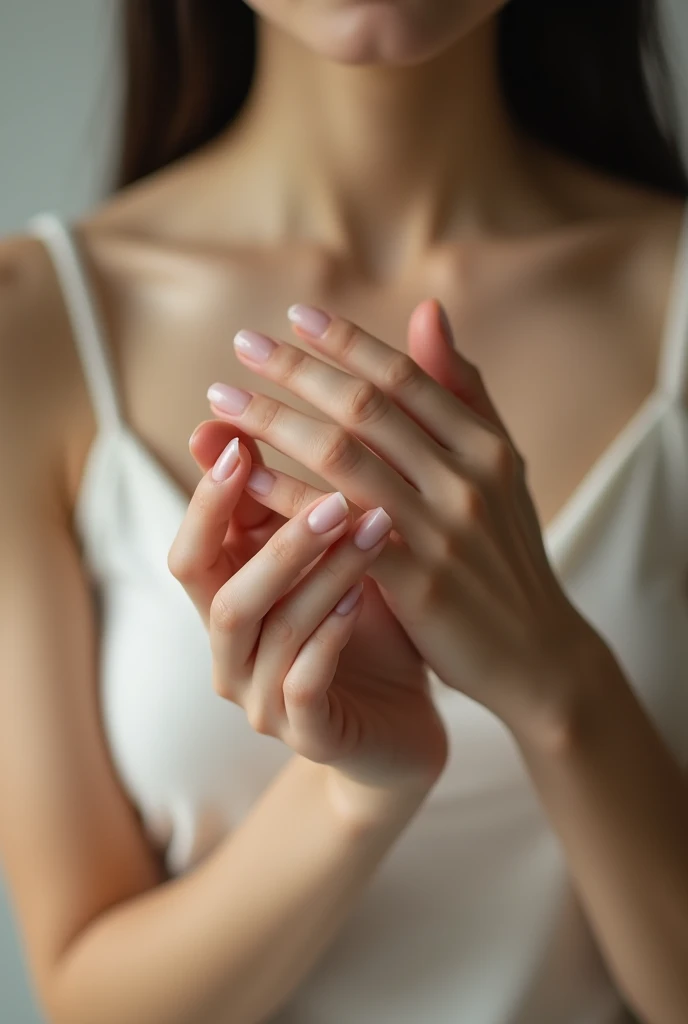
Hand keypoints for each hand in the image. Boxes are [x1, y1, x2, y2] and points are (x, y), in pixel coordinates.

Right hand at [168, 428, 447, 792]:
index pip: (191, 548)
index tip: (243, 439)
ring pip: (269, 632)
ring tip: (373, 527)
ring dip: (321, 576)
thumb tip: (255, 418)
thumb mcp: (328, 558)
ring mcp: (263, 699)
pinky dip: (329, 639)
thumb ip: (292, 500)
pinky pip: (304, 687)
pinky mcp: (308, 737)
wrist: (404, 723)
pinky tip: (365, 598)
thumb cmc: (366, 626)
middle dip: (274, 539)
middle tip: (334, 493)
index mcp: (229, 602)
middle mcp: (232, 652)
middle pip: (220, 593)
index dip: (208, 497)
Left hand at [207, 300, 602, 739]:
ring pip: (343, 459)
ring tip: (222, 405)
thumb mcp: (500, 470)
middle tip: (242, 345)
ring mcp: (443, 531)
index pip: (405, 376)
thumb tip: (428, 312)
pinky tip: (247, 480)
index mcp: (486, 446)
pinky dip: (289, 499)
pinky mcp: (418, 584)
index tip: (294, 316)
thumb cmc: (506, 556)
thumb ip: (463, 393)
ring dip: (275, 424)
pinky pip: (339, 530)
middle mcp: (466, 479)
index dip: (347, 341)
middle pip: (366, 408)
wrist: (539, 654)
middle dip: (297, 371)